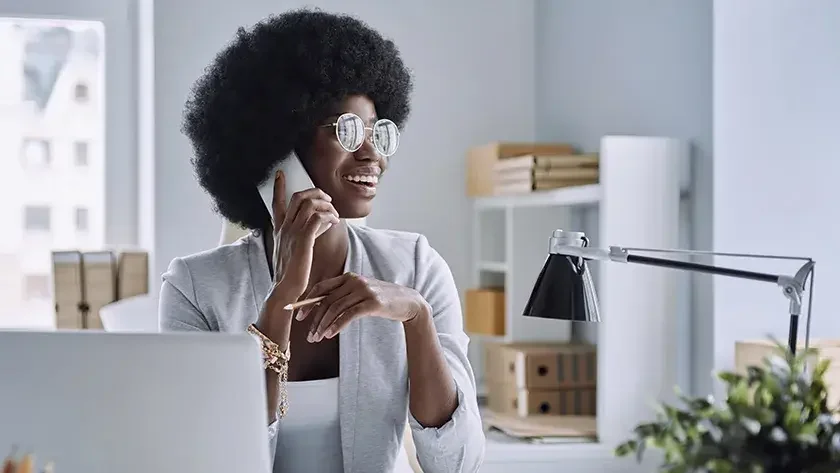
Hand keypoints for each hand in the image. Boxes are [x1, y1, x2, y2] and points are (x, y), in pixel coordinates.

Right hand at [268, 170, 339, 299]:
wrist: (284, 290)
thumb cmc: (290, 274)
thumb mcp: (290, 251)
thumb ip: (299, 236)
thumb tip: (316, 224)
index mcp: (279, 230)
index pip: (276, 203)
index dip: (278, 186)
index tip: (280, 173)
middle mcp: (284, 228)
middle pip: (298, 197)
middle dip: (315, 192)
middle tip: (327, 199)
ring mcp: (293, 233)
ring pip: (309, 204)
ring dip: (326, 205)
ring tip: (334, 214)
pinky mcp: (303, 240)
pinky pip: (317, 218)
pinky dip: (328, 216)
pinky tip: (334, 222)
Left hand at [297, 273, 428, 341]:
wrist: (408, 302)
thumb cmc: (382, 300)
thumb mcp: (361, 293)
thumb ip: (343, 296)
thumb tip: (320, 310)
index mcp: (348, 277)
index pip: (321, 288)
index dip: (307, 302)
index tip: (299, 317)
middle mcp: (354, 280)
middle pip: (327, 300)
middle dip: (315, 319)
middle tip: (309, 335)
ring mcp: (364, 290)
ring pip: (336, 308)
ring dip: (324, 325)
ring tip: (318, 338)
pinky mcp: (373, 303)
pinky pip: (349, 315)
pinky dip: (337, 325)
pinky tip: (330, 334)